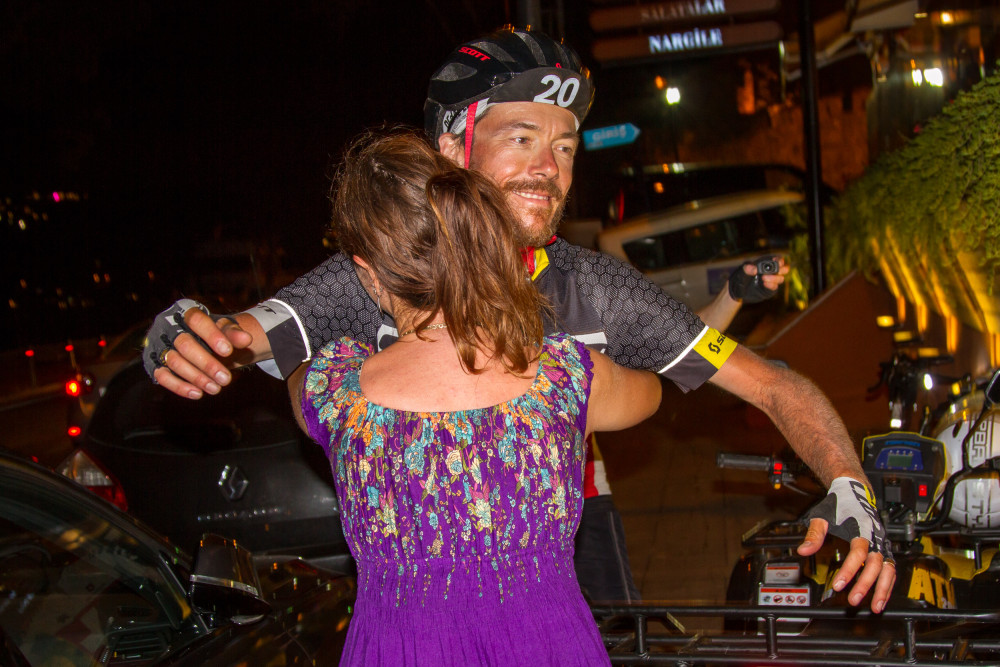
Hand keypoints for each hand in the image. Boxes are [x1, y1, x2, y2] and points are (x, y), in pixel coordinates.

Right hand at [145, 303, 253, 398]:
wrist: (204, 343)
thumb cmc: (215, 334)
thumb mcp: (226, 330)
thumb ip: (234, 333)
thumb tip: (247, 339)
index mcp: (186, 313)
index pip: (197, 321)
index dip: (212, 336)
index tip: (228, 351)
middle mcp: (168, 327)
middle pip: (185, 345)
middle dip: (207, 364)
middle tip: (226, 379)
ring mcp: (159, 345)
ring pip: (173, 361)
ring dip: (196, 377)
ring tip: (216, 388)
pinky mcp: (154, 363)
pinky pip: (162, 376)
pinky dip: (180, 386)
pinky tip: (198, 393)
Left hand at [728, 255, 788, 302]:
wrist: (737, 291)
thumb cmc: (739, 279)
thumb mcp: (740, 273)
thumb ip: (746, 269)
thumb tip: (754, 269)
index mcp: (765, 264)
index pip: (777, 260)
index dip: (779, 260)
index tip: (777, 262)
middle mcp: (770, 272)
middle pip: (784, 269)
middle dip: (783, 269)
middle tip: (778, 270)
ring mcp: (770, 282)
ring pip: (780, 279)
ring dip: (774, 278)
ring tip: (763, 278)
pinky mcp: (769, 290)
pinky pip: (774, 288)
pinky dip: (771, 285)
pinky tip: (764, 283)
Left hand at [797, 477, 895, 612]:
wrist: (853, 490)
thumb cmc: (838, 503)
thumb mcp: (822, 516)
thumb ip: (814, 535)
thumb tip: (803, 551)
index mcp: (861, 527)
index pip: (858, 553)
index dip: (849, 570)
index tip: (838, 585)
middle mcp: (875, 536)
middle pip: (875, 565)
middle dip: (865, 585)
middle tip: (852, 600)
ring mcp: (882, 542)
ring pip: (888, 569)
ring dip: (883, 589)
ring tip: (875, 607)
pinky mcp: (884, 547)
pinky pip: (890, 569)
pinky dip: (887, 584)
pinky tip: (881, 598)